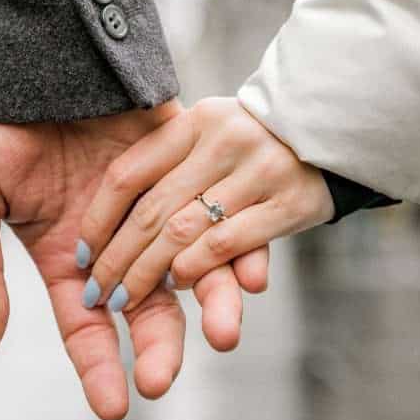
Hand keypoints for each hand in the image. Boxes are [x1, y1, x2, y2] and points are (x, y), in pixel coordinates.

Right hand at [0, 102, 269, 419]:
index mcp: (71, 257)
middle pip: (149, 307)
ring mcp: (159, 205)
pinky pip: (220, 210)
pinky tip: (251, 272)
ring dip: (211, 302)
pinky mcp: (188, 164)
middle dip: (159, 346)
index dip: (100, 367)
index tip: (117, 407)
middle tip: (165, 380)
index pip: (90, 325)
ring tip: (225, 333)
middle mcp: (122, 240)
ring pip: (194, 265)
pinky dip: (238, 241)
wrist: (30, 55)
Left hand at [78, 97, 333, 314]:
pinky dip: (194, 269)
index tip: (82, 252)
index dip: (99, 218)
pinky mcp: (289, 202)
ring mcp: (259, 170)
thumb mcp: (211, 130)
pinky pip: (224, 244)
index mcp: (195, 121)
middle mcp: (224, 140)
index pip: (128, 174)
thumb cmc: (257, 138)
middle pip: (151, 212)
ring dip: (148, 274)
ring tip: (124, 299)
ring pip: (183, 233)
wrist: (336, 126)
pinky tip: (177, 284)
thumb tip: (110, 219)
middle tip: (96, 292)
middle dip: (116, 260)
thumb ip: (170, 158)